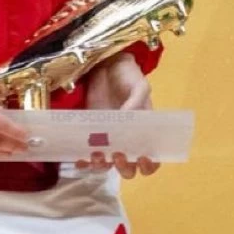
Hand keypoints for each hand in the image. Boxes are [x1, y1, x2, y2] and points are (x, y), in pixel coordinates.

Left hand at [76, 52, 158, 178]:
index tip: (142, 158)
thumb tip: (128, 118)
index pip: (152, 157)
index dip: (149, 165)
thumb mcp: (139, 84)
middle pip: (129, 167)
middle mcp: (128, 140)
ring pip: (108, 165)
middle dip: (124, 167)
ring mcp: (109, 139)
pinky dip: (84, 162)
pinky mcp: (91, 135)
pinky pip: (89, 156)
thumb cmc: (128, 76)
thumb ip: (137, 100)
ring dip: (103, 166)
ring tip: (97, 155)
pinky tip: (80, 159)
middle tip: (118, 155)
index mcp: (145, 131)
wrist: (106, 66)